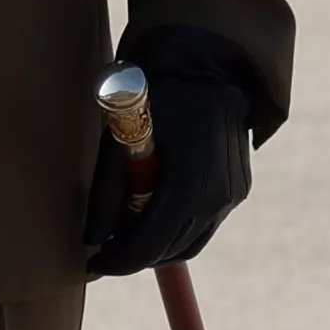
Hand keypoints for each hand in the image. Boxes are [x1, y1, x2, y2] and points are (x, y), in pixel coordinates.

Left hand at [85, 32, 259, 276]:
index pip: (148, 246)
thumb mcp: (118, 145)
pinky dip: (178, 228)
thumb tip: (90, 241)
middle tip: (105, 250)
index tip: (93, 263)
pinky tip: (156, 212)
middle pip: (169, 251)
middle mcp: (217, 197)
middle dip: (134, 256)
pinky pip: (204, 225)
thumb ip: (105, 197)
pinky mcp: (239, 189)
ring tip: (128, 232)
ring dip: (157, 246)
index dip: (117, 261)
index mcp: (188, 185)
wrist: (205, 65)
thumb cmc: (154, 100)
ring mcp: (232, 195)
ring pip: (189, 243)